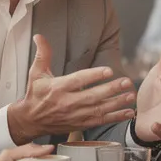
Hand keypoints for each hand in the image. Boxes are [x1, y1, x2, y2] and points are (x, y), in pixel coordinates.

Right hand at [7, 35, 136, 143]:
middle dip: (111, 89)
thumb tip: (39, 36)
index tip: (109, 70)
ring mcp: (75, 115)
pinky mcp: (80, 124)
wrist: (30, 121)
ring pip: (99, 110)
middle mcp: (67, 103)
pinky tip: (128, 112)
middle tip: (126, 82)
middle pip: (92, 96)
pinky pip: (100, 121)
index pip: (78, 81)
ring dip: (116, 103)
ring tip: (130, 95)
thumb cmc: (35, 94)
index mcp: (57, 88)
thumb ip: (42, 54)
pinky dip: (115, 117)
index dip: (94, 76)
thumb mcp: (36, 73)